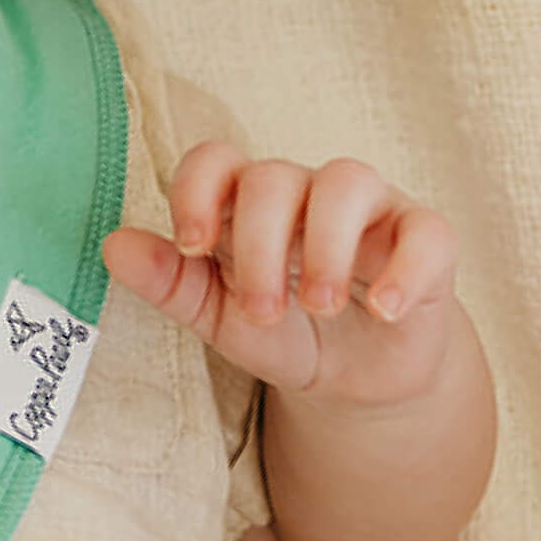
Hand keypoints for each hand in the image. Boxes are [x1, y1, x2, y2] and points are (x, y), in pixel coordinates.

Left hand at [100, 143, 461, 408]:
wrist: (357, 381)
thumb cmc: (284, 330)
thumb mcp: (220, 317)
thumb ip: (171, 282)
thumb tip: (113, 245)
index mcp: (246, 203)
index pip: (215, 160)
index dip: (197, 190)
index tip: (193, 246)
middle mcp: (306, 192)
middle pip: (274, 176)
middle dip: (261, 244)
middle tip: (262, 310)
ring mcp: (370, 210)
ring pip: (347, 180)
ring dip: (327, 246)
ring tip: (321, 306)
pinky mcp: (426, 241)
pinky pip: (427, 231)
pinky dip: (407, 268)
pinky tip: (386, 310)